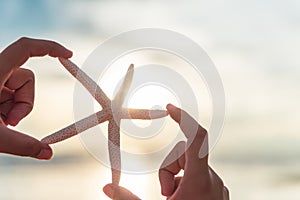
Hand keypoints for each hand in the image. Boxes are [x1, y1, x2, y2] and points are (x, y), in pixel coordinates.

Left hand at [0, 37, 71, 158]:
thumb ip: (23, 145)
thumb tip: (47, 153)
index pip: (26, 48)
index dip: (50, 48)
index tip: (68, 54)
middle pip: (27, 78)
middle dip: (25, 103)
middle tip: (11, 121)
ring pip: (20, 88)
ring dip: (16, 108)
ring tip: (0, 122)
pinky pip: (10, 95)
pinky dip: (8, 109)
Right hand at [102, 104, 228, 199]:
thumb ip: (128, 199)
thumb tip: (106, 186)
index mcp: (200, 181)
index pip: (197, 137)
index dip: (184, 118)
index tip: (169, 108)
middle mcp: (213, 179)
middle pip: (185, 153)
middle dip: (168, 167)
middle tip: (165, 194)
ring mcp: (217, 186)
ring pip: (190, 165)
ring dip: (176, 177)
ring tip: (173, 199)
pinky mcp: (217, 191)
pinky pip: (198, 174)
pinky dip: (186, 182)